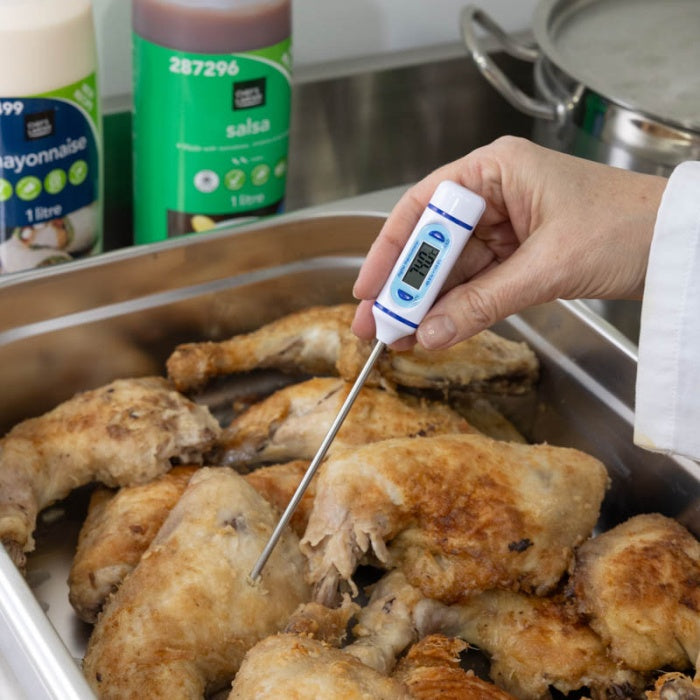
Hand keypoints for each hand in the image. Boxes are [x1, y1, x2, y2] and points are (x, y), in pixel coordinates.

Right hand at [352, 137, 666, 350]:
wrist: (677, 247)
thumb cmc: (627, 228)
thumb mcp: (546, 267)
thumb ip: (482, 302)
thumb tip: (429, 332)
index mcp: (496, 171)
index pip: (423, 207)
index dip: (390, 250)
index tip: (368, 288)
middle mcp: (494, 195)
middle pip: (432, 243)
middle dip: (404, 287)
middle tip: (375, 323)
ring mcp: (505, 227)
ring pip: (451, 268)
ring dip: (426, 304)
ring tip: (397, 336)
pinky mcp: (518, 255)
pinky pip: (475, 283)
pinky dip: (455, 308)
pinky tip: (432, 329)